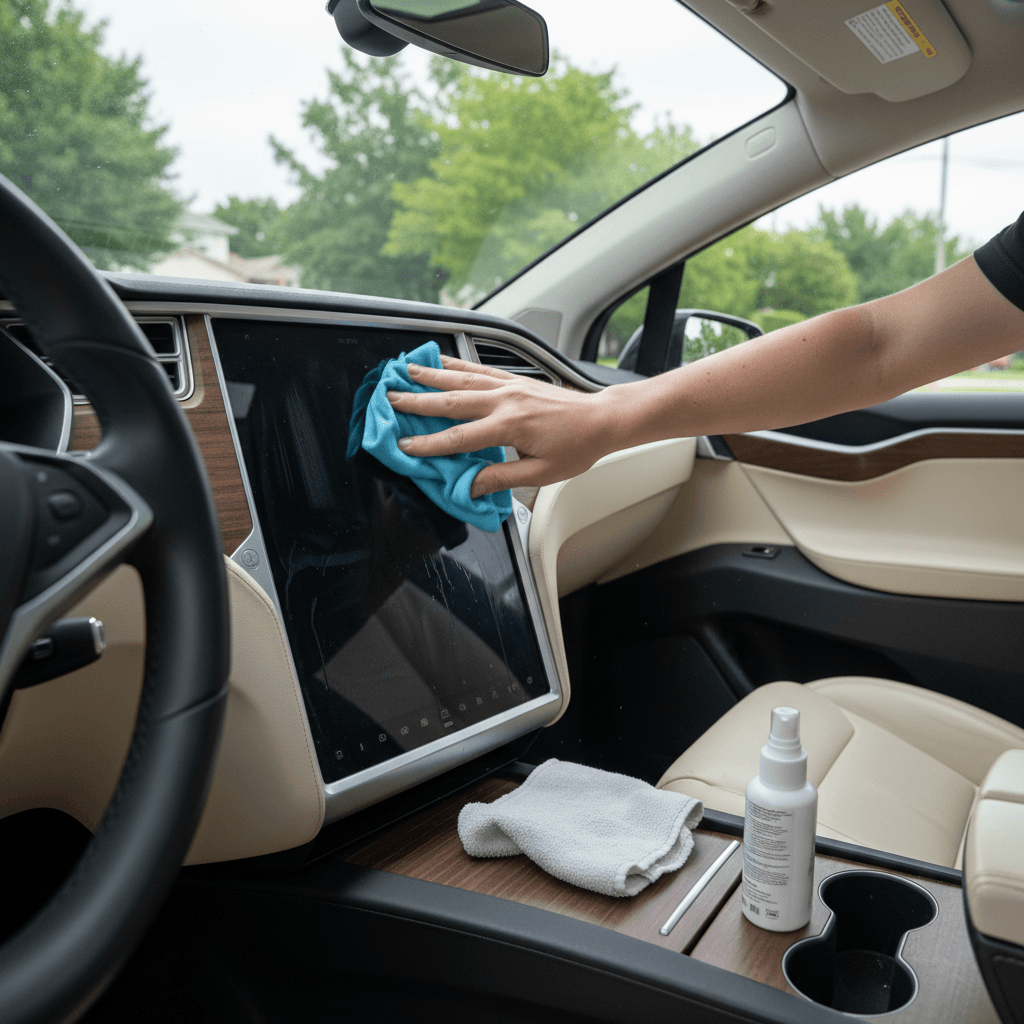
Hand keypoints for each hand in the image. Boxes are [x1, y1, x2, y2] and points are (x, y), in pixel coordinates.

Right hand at [387, 356, 617, 496]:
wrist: (602, 420)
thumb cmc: (576, 448)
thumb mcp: (540, 474)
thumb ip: (501, 478)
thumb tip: (469, 487)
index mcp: (510, 426)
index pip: (459, 437)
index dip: (428, 444)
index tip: (404, 447)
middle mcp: (505, 401)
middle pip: (452, 401)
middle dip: (417, 401)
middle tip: (389, 400)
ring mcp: (509, 386)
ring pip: (462, 379)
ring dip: (430, 375)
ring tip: (404, 372)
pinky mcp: (515, 379)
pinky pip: (479, 369)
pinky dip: (456, 364)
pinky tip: (439, 361)